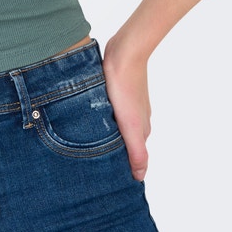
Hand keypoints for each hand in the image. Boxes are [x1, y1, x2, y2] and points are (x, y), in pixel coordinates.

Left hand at [102, 39, 150, 180]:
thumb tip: (140, 177)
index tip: (111, 179)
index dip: (125, 168)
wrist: (124, 52)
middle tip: (95, 164)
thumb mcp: (131, 124)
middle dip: (114, 153)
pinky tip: (90, 119)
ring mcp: (128, 103)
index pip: (136, 156)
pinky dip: (103, 119)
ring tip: (89, 145)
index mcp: (142, 129)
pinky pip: (110, 110)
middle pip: (126, 141)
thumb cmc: (125, 88)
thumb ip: (137, 151)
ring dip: (107, 135)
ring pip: (117, 125)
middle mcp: (137, 117)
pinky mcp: (117, 90)